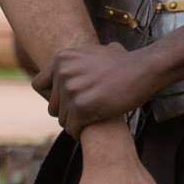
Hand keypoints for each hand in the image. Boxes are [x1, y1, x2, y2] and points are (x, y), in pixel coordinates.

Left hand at [34, 41, 152, 135]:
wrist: (144, 69)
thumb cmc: (124, 63)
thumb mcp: (94, 52)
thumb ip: (77, 61)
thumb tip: (70, 64)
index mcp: (61, 58)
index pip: (39, 85)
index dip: (52, 96)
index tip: (67, 100)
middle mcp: (62, 72)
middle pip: (52, 105)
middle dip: (67, 112)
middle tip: (83, 113)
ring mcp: (71, 89)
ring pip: (62, 118)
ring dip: (75, 122)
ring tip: (90, 120)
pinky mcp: (81, 106)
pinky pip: (72, 127)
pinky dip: (80, 131)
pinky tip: (91, 127)